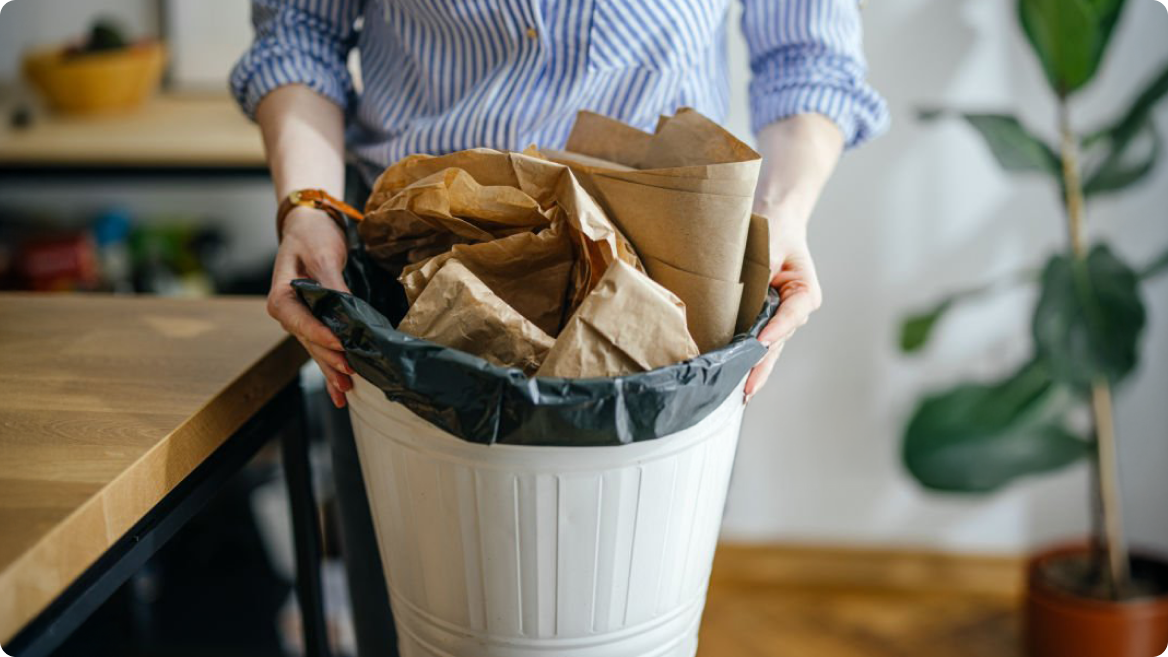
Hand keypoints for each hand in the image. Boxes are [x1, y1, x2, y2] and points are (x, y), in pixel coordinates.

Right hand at [267, 206, 353, 407]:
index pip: (299, 321)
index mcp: (281, 296)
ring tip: (346, 390)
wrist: (309, 225)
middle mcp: (287, 313)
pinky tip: (340, 389)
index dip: (319, 335)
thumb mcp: (322, 254)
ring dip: (331, 369)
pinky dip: (331, 365)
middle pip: (309, 341)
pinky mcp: (314, 320)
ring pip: (316, 348)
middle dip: (329, 359)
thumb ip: (331, 284)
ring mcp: (300, 319)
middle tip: (349, 374)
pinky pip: (322, 345)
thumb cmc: (312, 235)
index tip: (339, 346)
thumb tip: (344, 306)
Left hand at [744, 217, 822, 401]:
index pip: (790, 316)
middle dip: (762, 365)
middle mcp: (797, 309)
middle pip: (779, 341)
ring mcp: (783, 317)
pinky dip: (751, 359)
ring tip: (744, 391)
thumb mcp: (768, 247)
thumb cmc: (773, 230)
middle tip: (748, 387)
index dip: (775, 330)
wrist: (773, 219)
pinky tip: (742, 380)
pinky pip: (760, 342)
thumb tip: (743, 301)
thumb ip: (760, 273)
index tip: (760, 343)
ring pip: (770, 347)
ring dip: (757, 368)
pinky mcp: (768, 319)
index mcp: (804, 292)